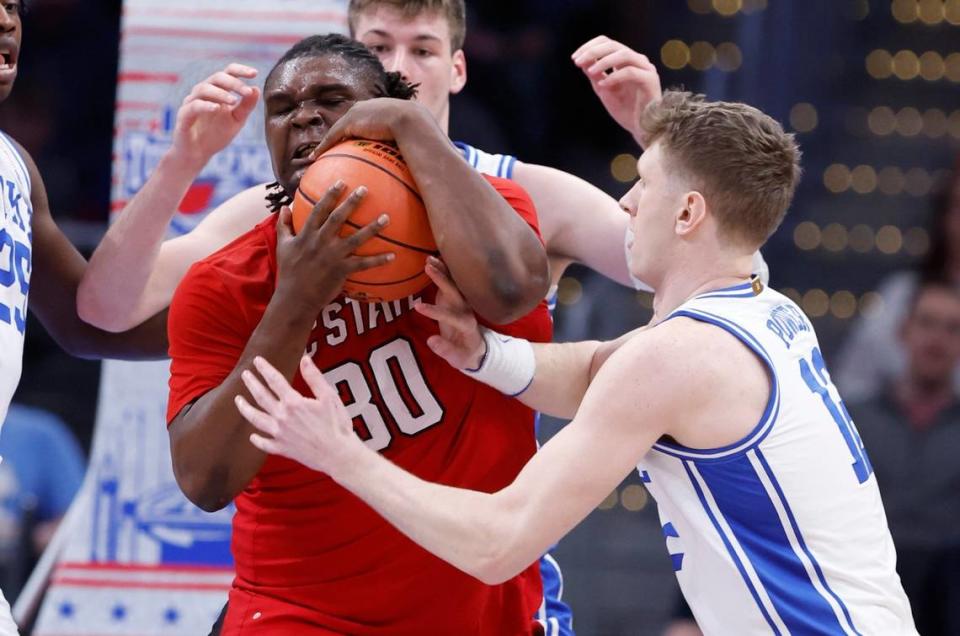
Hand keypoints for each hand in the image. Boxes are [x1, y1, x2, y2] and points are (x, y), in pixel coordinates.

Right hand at [169, 64, 260, 169]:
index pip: (228, 73)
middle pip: (217, 77)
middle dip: (233, 83)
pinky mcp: (184, 115)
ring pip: (204, 89)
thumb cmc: (216, 134)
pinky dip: (205, 105)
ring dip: (220, 93)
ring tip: (233, 101)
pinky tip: (216, 108)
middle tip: (246, 92)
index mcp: (217, 91)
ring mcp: (192, 102)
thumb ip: (246, 106)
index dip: (240, 70)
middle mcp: (203, 93)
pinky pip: (193, 106)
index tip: (255, 73)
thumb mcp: (236, 120)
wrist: (197, 153)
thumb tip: (256, 89)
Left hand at [236, 355, 362, 474]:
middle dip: (251, 384)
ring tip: (239, 401)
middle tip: (245, 375)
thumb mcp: (329, 397)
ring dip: (245, 408)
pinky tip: (253, 435)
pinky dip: (257, 439)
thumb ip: (314, 378)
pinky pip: (264, 444)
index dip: (265, 369)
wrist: (338, 455)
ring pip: (256, 419)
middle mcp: (282, 417)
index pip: (275, 381)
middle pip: (261, 397)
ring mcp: (279, 434)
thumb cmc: (337, 425)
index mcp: (293, 403)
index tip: (257, 361)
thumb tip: (305, 359)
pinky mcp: (282, 448)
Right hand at [274, 182, 393, 312]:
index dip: (330, 195)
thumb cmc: (289, 272)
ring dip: (372, 228)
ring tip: (386, 217)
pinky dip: (378, 260)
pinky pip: (364, 264)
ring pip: (356, 239)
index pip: (319, 210)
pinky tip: (393, 255)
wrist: (295, 299)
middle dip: (352, 202)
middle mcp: (321, 242)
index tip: (341, 182)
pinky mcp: (342, 271)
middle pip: (338, 218)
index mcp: (307, 234)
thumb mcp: (282, 246)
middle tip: (365, 189)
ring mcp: (333, 256)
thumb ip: (283, 225)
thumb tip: (284, 207)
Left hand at [310, 98, 431, 156]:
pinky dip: (324, 146)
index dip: (360, 129)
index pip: (368, 119)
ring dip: (328, 141)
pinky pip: (333, 136)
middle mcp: (369, 106)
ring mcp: (358, 113)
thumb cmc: (422, 133)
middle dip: (341, 131)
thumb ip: (416, 151)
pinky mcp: (350, 122)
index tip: (356, 139)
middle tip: (334, 144)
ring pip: (338, 128)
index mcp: (385, 108)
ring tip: (319, 153)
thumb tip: (424, 167)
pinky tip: (316, 158)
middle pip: (350, 121)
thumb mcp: (419, 139)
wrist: (413, 122)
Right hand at [413, 257, 485, 369]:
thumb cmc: (465, 355)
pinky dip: (442, 271)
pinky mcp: (455, 299)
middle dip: (442, 280)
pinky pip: (449, 283)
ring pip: (453, 284)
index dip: (435, 311)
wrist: (476, 348)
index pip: (451, 316)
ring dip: (442, 271)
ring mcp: (461, 303)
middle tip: (428, 267)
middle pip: (455, 292)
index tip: (418, 307)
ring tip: (428, 259)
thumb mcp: (457, 359)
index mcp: (467, 325)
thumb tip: (431, 340)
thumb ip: (445, 349)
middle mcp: (466, 310)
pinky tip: (432, 260)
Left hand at [572, 36, 660, 147]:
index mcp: (625, 61)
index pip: (607, 43)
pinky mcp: (650, 80)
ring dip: (603, 61)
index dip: (589, 47)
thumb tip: (583, 60)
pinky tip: (603, 85)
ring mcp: (645, 68)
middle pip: (613, 45)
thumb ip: (595, 74)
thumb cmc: (625, 110)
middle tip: (578, 62)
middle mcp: (636, 61)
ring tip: (590, 72)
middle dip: (593, 52)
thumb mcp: (603, 89)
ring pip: (624, 54)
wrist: (640, 129)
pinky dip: (614, 77)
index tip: (574, 58)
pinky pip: (631, 72)